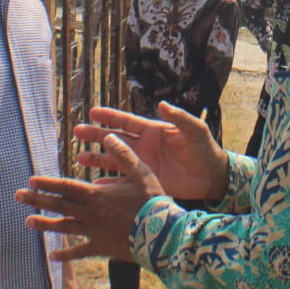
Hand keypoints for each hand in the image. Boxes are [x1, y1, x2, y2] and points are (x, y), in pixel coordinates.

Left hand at [16, 133, 162, 261]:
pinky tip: (52, 257)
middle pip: (58, 205)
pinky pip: (78, 252)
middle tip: (17, 196)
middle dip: (36, 200)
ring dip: (44, 224)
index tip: (31, 181)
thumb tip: (109, 135)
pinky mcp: (100, 247)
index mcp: (96, 194)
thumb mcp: (140, 172)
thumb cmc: (151, 200)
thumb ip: (123, 154)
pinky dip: (65, 255)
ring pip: (63, 227)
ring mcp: (92, 232)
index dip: (47, 183)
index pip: (65, 186)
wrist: (161, 233)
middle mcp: (89, 213)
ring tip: (27, 221)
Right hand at [74, 103, 228, 202]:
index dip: (110, 116)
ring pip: (114, 159)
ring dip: (97, 158)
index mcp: (153, 130)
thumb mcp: (195, 130)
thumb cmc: (205, 149)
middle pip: (114, 139)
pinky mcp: (145, 181)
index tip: (93, 112)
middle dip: (96, 135)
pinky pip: (124, 181)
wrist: (212, 175)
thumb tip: (162, 104)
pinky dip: (110, 183)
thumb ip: (180, 117)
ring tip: (79, 158)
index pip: (127, 121)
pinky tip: (96, 185)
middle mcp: (144, 146)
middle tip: (77, 132)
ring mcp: (143, 164)